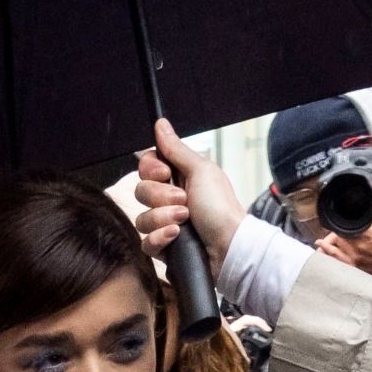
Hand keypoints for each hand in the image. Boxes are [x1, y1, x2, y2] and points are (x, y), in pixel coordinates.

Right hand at [136, 118, 244, 272]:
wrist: (230, 246)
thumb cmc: (220, 207)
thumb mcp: (200, 171)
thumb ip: (176, 149)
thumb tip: (160, 123)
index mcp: (177, 178)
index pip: (146, 167)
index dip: (150, 170)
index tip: (166, 174)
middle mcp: (168, 200)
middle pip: (141, 191)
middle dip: (161, 197)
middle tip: (184, 201)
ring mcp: (164, 224)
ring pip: (142, 219)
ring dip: (163, 217)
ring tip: (184, 221)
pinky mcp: (164, 248)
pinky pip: (146, 243)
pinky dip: (160, 238)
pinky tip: (176, 236)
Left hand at [316, 195, 371, 276]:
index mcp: (366, 232)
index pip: (347, 222)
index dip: (342, 219)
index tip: (340, 215)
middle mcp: (357, 245)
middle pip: (338, 233)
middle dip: (337, 229)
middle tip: (338, 227)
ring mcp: (354, 256)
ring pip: (335, 244)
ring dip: (330, 239)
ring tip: (325, 237)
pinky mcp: (353, 265)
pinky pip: (336, 259)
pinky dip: (327, 252)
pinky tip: (320, 246)